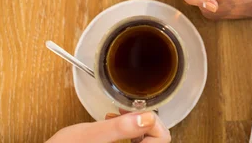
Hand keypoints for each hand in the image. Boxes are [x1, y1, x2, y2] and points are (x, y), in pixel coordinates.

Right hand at [46, 112, 169, 142]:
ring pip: (146, 141)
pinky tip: (114, 123)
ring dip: (136, 126)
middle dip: (144, 122)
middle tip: (128, 112)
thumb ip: (119, 127)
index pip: (162, 139)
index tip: (138, 112)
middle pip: (156, 140)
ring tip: (119, 116)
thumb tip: (147, 118)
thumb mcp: (89, 136)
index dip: (153, 121)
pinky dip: (128, 132)